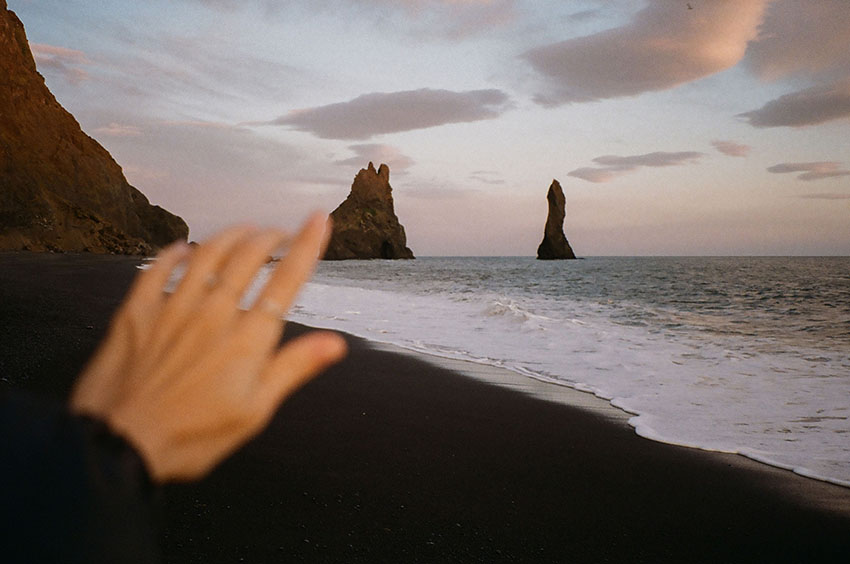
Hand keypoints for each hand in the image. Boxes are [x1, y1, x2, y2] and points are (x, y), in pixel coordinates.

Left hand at [70, 213, 346, 481]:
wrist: (120, 444)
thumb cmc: (192, 435)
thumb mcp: (255, 410)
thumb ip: (294, 368)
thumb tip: (335, 343)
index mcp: (247, 339)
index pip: (286, 281)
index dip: (306, 246)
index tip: (319, 220)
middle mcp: (213, 314)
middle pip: (248, 257)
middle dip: (269, 236)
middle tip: (279, 233)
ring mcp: (173, 309)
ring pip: (206, 254)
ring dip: (230, 236)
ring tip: (244, 230)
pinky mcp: (137, 314)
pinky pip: (156, 269)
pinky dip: (173, 253)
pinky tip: (182, 248)